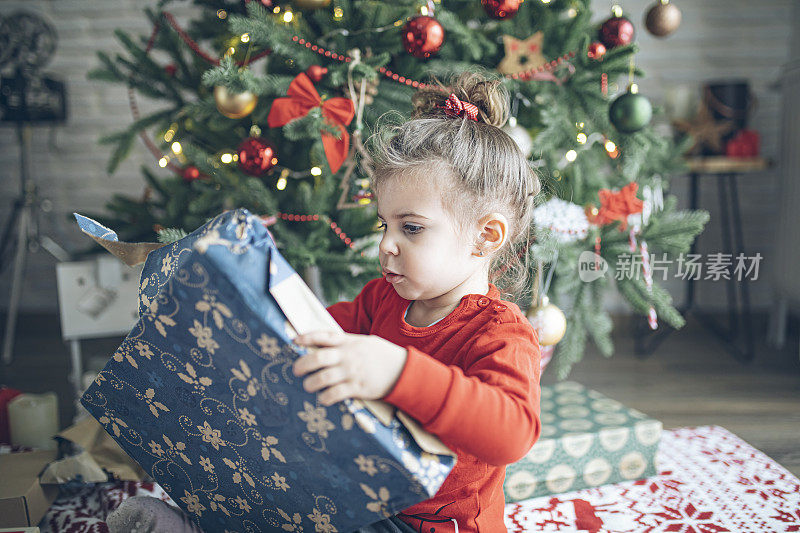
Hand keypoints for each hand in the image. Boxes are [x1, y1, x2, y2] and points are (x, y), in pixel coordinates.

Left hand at [292, 330, 407, 405]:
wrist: (403, 370)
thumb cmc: (382, 355)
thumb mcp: (365, 342)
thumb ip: (346, 343)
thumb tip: (325, 345)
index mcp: (349, 342)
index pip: (324, 336)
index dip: (307, 337)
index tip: (294, 341)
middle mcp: (348, 356)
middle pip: (318, 358)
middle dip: (302, 365)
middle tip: (296, 370)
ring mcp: (352, 372)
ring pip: (322, 378)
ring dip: (310, 384)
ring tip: (308, 386)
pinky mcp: (357, 388)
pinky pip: (335, 394)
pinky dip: (325, 397)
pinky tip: (323, 398)